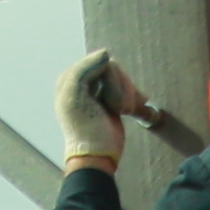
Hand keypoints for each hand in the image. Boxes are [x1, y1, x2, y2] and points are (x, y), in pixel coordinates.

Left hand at [56, 52, 129, 173]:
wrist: (98, 155)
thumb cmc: (85, 128)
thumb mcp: (75, 96)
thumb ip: (84, 69)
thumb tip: (105, 54)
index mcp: (71, 78)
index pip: (101, 62)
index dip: (111, 79)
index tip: (109, 100)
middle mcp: (83, 82)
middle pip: (114, 69)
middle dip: (122, 89)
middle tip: (120, 109)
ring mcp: (98, 92)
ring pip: (123, 79)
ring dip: (129, 96)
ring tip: (126, 112)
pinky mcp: (112, 102)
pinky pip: (128, 89)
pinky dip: (135, 99)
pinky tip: (138, 108)